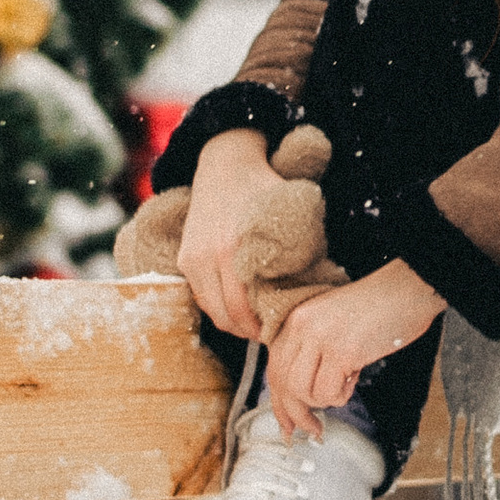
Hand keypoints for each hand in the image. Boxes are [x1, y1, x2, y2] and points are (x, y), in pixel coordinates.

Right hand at [178, 130, 285, 338]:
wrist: (226, 166)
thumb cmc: (267, 190)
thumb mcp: (293, 214)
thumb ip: (302, 252)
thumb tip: (314, 291)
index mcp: (236, 248)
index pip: (246, 309)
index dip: (263, 327)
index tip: (279, 330)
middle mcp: (209, 255)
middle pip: (228, 316)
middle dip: (250, 331)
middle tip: (269, 333)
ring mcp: (193, 258)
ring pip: (212, 311)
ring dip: (233, 323)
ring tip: (254, 324)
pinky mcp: (185, 258)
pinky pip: (201, 296)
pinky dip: (218, 307)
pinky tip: (237, 307)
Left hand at [263, 260, 445, 436]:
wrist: (407, 289)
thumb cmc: (379, 306)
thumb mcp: (332, 321)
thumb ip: (312, 348)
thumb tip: (302, 391)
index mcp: (297, 318)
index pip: (275, 367)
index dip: (279, 401)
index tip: (287, 423)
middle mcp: (302, 327)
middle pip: (283, 383)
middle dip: (296, 414)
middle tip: (312, 430)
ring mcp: (320, 338)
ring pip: (302, 392)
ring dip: (323, 400)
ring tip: (343, 388)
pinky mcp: (342, 352)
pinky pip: (327, 392)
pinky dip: (341, 395)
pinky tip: (355, 377)